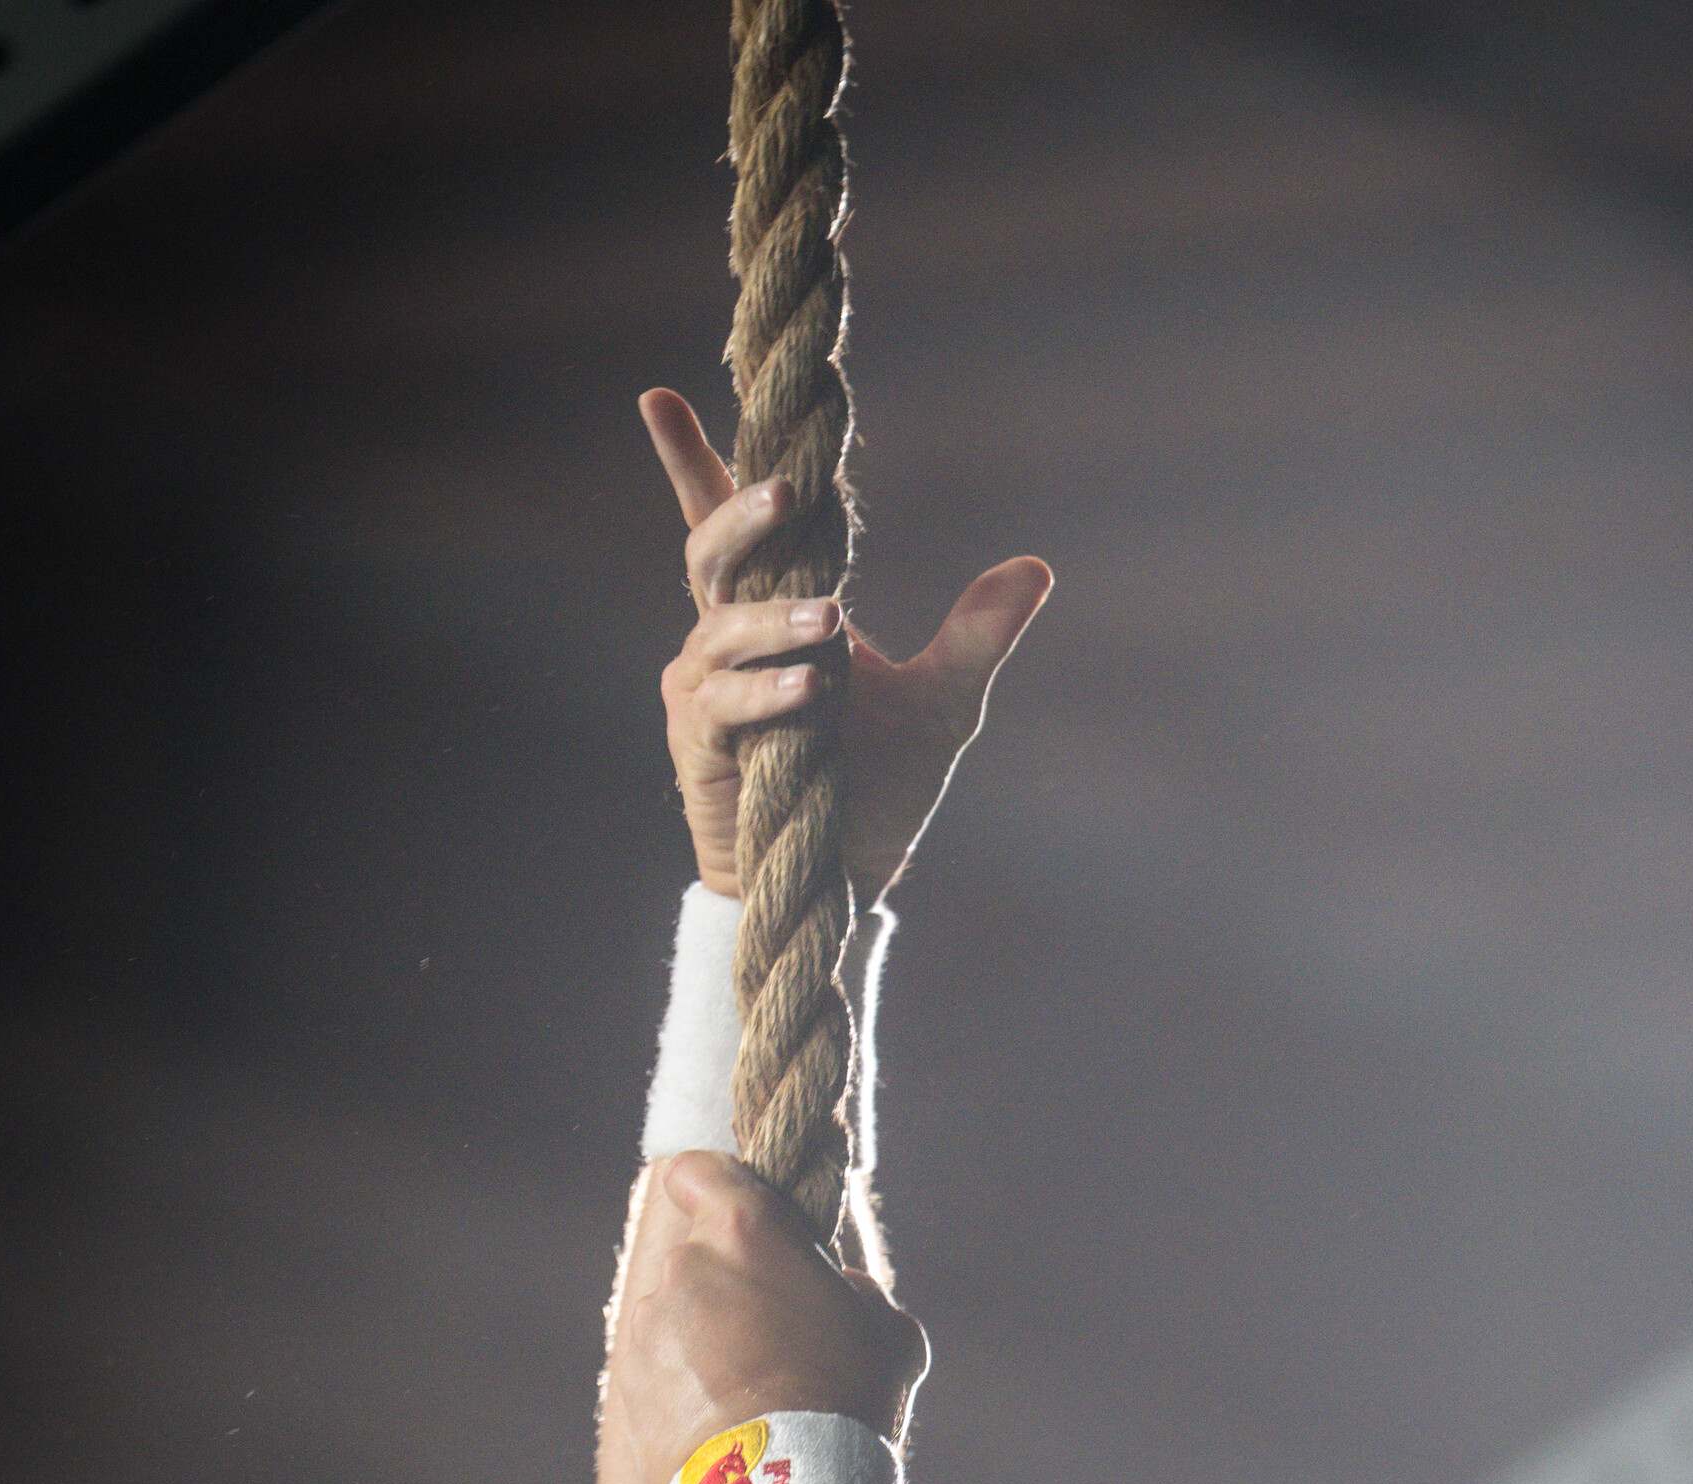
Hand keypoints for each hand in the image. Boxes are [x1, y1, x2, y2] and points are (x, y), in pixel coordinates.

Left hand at [603, 1151, 928, 1483]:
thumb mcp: (889, 1333)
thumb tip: (845, 1289)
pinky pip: (658, 1367)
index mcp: (744, 1231)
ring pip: (674, 1313)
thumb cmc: (845, 1400)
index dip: (714, 1187)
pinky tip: (724, 1421)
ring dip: (702, 1336)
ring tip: (749, 1390)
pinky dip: (682, 1384)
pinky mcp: (629, 1383)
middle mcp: (684, 1266)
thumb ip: (859, 1290)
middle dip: (726, 1281)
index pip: (696, 1169)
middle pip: (695, 1253)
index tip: (740, 1217)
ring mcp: (649, 1326)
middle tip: (772, 1329)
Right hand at [641, 388, 1049, 905]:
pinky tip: (809, 689)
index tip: (655, 395)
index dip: (692, 462)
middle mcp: (726, 636)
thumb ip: (978, 635)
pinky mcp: (700, 744)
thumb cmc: (877, 786)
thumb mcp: (944, 704)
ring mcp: (704, 688)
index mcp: (774, 608)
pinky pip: (726, 704)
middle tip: (790, 488)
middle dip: (744, 512)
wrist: (843, 879)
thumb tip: (1037, 566)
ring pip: (724, 626)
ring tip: (832, 625)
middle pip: (713, 550)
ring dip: (777, 622)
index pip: (728, 523)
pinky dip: (768, 693)